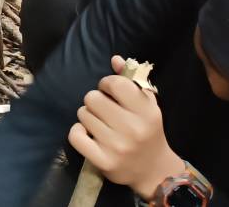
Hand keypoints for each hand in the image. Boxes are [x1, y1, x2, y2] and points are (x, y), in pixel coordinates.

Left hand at [68, 55, 185, 199]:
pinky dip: (78, 131)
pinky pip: (75, 135)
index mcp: (147, 112)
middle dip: (96, 101)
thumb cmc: (148, 132)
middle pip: (92, 98)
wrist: (153, 170)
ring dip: (88, 116)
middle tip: (104, 110)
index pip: (115, 83)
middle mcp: (133, 129)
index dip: (107, 84)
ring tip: (100, 124)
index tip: (110, 92)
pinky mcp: (102, 160)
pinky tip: (88, 133)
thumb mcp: (147, 105)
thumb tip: (114, 59)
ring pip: (83, 114)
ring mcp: (117, 146)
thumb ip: (131, 81)